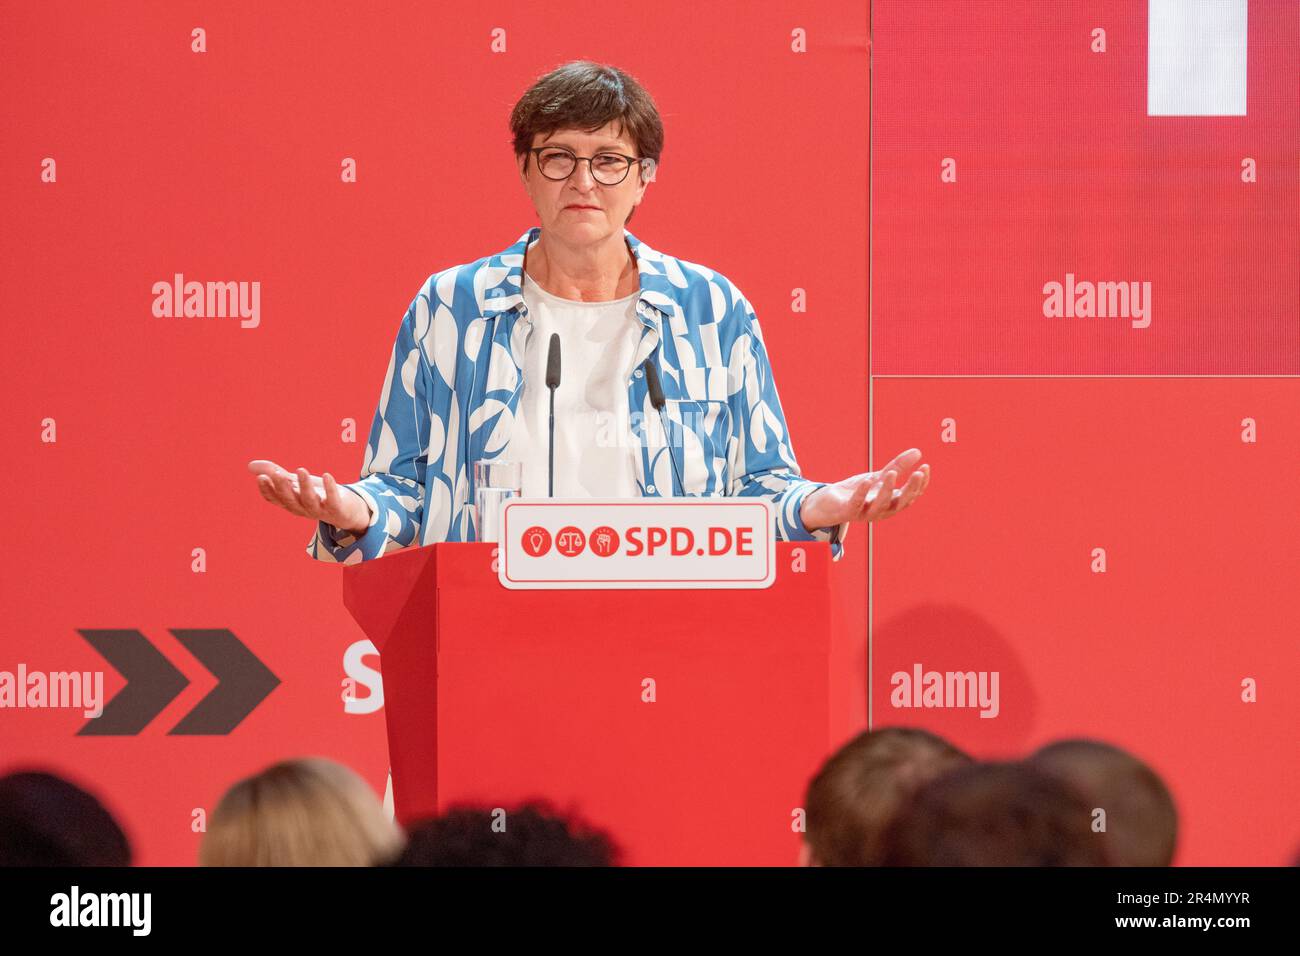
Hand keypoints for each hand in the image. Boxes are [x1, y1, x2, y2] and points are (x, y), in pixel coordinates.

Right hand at [247, 459, 370, 533]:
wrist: (347, 510)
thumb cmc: (317, 495)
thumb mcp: (296, 483)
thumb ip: (276, 474)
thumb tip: (250, 465)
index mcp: (291, 503)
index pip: (275, 499)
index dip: (268, 490)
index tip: (261, 477)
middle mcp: (303, 509)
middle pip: (290, 500)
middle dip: (283, 487)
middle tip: (276, 473)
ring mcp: (320, 510)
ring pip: (309, 500)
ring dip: (304, 486)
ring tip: (301, 470)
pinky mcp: (337, 509)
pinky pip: (333, 500)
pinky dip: (330, 489)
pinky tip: (327, 475)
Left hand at [800, 447, 929, 530]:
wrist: (829, 504)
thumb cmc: (858, 491)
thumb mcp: (879, 477)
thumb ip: (898, 466)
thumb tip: (918, 452)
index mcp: (891, 503)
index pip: (911, 496)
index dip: (920, 484)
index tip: (925, 467)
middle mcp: (881, 511)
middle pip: (900, 503)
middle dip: (910, 489)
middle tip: (917, 473)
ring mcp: (865, 513)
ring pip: (880, 505)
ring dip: (887, 490)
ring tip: (891, 473)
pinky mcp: (848, 512)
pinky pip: (856, 504)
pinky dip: (862, 493)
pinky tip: (867, 480)